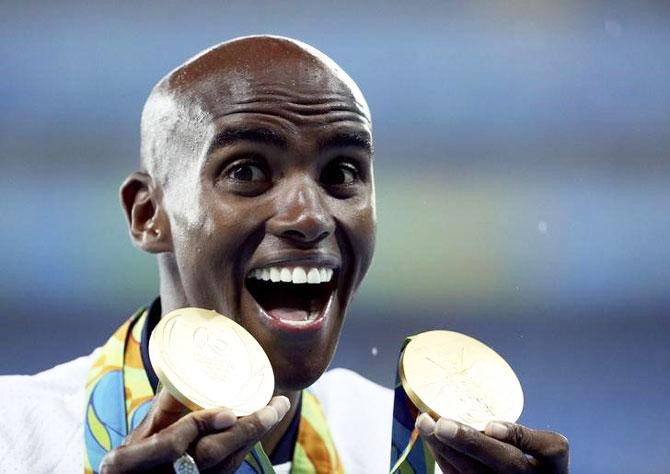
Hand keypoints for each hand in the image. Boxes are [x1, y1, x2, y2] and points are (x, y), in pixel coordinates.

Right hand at [99, 389, 289, 472]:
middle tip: (273, 406)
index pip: (170, 444)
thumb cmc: (139, 453)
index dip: (199, 426)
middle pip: (209, 455)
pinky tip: (262, 425)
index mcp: (130, 462)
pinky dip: (248, 445)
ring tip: (276, 409)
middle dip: (245, 429)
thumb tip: (192, 365)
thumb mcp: (143, 430)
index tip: (228, 411)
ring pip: (226, 465)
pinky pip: (231, 468)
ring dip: (254, 435)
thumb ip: (166, 404)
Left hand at [416, 414, 568, 472]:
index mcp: (551, 466)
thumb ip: (522, 435)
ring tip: (425, 423)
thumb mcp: (545, 448)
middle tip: (440, 423)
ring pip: (471, 473)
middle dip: (468, 442)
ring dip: (444, 448)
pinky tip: (430, 438)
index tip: (493, 425)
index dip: (518, 436)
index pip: (545, 449)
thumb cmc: (535, 463)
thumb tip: (488, 422)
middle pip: (501, 463)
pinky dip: (442, 457)